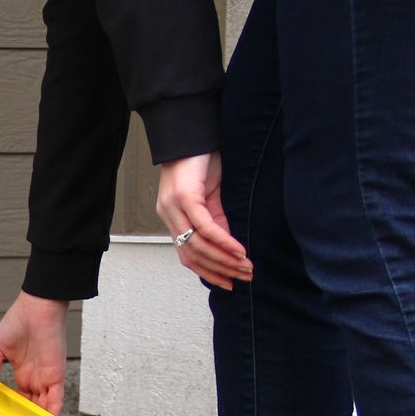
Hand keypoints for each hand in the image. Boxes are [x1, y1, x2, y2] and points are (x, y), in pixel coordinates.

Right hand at [0, 291, 68, 414]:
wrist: (38, 307)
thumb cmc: (19, 320)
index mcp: (21, 371)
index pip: (20, 398)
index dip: (15, 410)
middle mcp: (35, 377)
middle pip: (33, 405)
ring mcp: (46, 377)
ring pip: (45, 406)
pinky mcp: (56, 376)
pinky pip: (56, 399)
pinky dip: (53, 413)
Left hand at [156, 152, 250, 290]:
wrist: (191, 133)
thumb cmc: (199, 161)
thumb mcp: (209, 195)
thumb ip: (215, 219)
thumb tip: (226, 244)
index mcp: (172, 217)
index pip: (187, 254)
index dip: (207, 271)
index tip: (228, 283)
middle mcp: (169, 215)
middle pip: (193, 254)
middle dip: (220, 269)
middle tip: (244, 277)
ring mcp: (174, 207)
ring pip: (199, 245)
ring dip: (224, 259)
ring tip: (245, 267)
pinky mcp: (185, 197)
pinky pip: (205, 227)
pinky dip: (223, 241)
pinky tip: (238, 250)